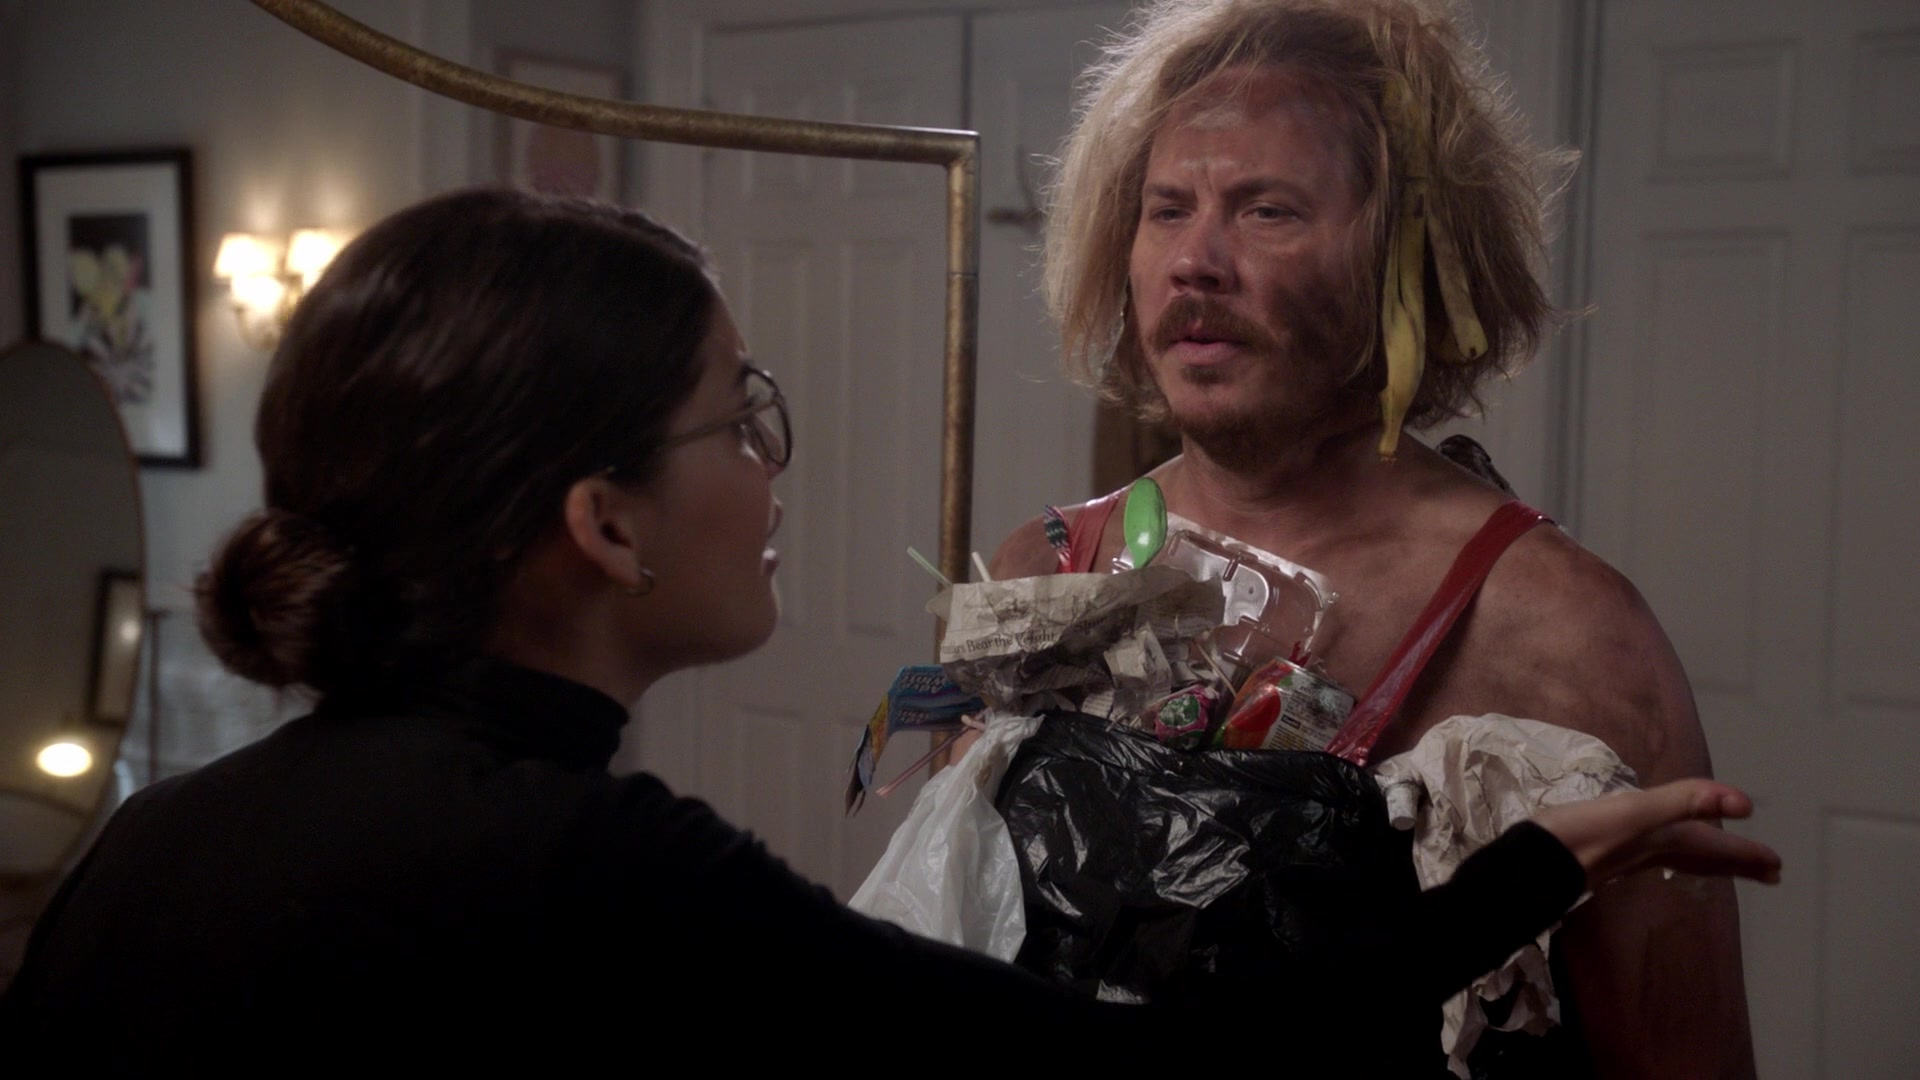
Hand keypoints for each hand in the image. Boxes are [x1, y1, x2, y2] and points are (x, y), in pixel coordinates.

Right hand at [1531, 779, 1781, 889]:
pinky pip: (1651, 855)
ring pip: (1678, 859)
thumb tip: (1744, 804)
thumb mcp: (1636, 814)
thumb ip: (1685, 803)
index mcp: (1662, 840)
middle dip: (1735, 864)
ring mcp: (1625, 855)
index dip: (1744, 850)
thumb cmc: (1582, 836)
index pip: (1714, 846)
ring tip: (1723, 863)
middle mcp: (1649, 852)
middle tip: (1769, 874)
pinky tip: (1655, 852)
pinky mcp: (1602, 852)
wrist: (1530, 864)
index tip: (1776, 863)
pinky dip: (1667, 855)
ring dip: (1707, 861)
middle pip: (1703, 860)